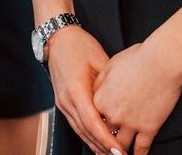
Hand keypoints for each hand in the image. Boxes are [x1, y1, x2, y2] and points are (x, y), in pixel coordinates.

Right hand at [46, 26, 120, 154]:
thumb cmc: (80, 45)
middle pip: (85, 131)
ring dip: (95, 144)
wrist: (58, 39)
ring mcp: (62, 103)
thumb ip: (109, 84)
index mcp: (76, 89)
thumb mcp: (99, 60)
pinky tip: (98, 143)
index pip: (92, 122)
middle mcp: (66, 100)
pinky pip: (76, 124)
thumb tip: (123, 102)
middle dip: (102, 147)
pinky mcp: (62, 103)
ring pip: (79, 131)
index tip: (119, 150)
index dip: (106, 138)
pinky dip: (87, 135)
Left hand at [93, 42, 181, 153]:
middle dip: (105, 140)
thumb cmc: (138, 58)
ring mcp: (131, 123)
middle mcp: (113, 115)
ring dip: (119, 151)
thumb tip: (95, 91)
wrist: (162, 62)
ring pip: (121, 145)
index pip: (93, 118)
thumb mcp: (111, 65)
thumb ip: (100, 82)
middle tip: (105, 147)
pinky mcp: (149, 128)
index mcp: (100, 99)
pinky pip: (142, 147)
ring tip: (119, 154)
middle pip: (105, 133)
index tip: (96, 129)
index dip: (95, 124)